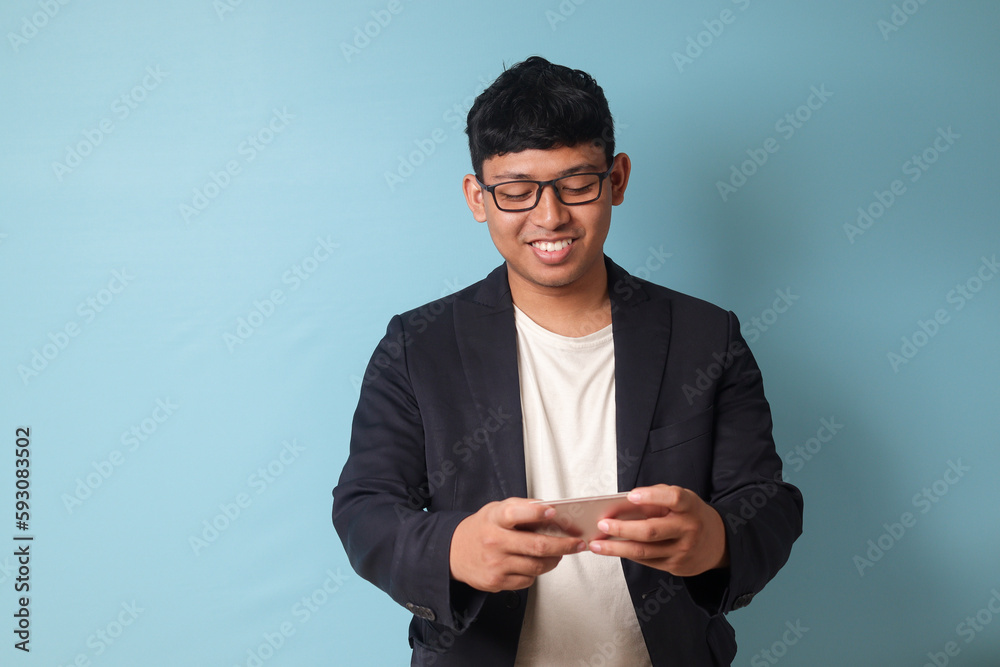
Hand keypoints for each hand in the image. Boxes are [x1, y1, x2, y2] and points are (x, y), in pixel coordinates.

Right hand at [450, 498, 585, 592]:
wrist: (453, 553)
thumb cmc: (481, 528)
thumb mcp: (495, 510)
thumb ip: (520, 508)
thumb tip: (548, 510)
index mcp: (494, 519)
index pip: (517, 513)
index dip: (537, 513)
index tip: (554, 512)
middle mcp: (494, 542)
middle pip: (537, 546)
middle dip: (564, 545)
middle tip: (577, 543)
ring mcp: (495, 564)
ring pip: (537, 566)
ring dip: (554, 560)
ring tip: (560, 553)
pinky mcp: (496, 582)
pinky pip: (527, 580)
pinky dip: (537, 572)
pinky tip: (536, 563)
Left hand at [588, 485, 728, 575]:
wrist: (720, 543)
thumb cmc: (691, 514)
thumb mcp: (683, 499)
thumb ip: (658, 497)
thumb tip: (625, 504)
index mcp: (690, 506)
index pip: (673, 498)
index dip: (652, 496)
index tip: (631, 496)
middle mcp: (688, 529)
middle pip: (651, 531)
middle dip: (622, 528)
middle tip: (602, 524)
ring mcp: (682, 551)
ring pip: (644, 551)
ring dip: (616, 548)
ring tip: (597, 544)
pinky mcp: (676, 566)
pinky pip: (647, 561)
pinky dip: (627, 555)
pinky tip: (613, 550)